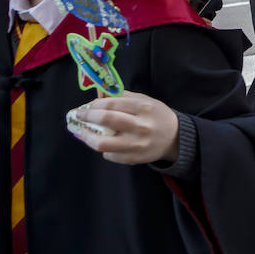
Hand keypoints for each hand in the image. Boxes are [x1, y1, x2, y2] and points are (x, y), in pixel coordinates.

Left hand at [66, 93, 180, 164]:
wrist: (175, 137)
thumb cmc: (156, 116)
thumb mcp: (144, 100)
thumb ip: (122, 97)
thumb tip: (97, 95)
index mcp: (144, 108)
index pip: (112, 104)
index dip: (94, 105)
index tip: (86, 106)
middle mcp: (140, 126)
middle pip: (106, 120)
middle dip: (87, 117)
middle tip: (79, 116)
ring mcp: (137, 144)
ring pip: (103, 143)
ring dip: (87, 137)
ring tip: (81, 132)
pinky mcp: (134, 158)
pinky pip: (110, 155)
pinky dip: (103, 148)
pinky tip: (103, 142)